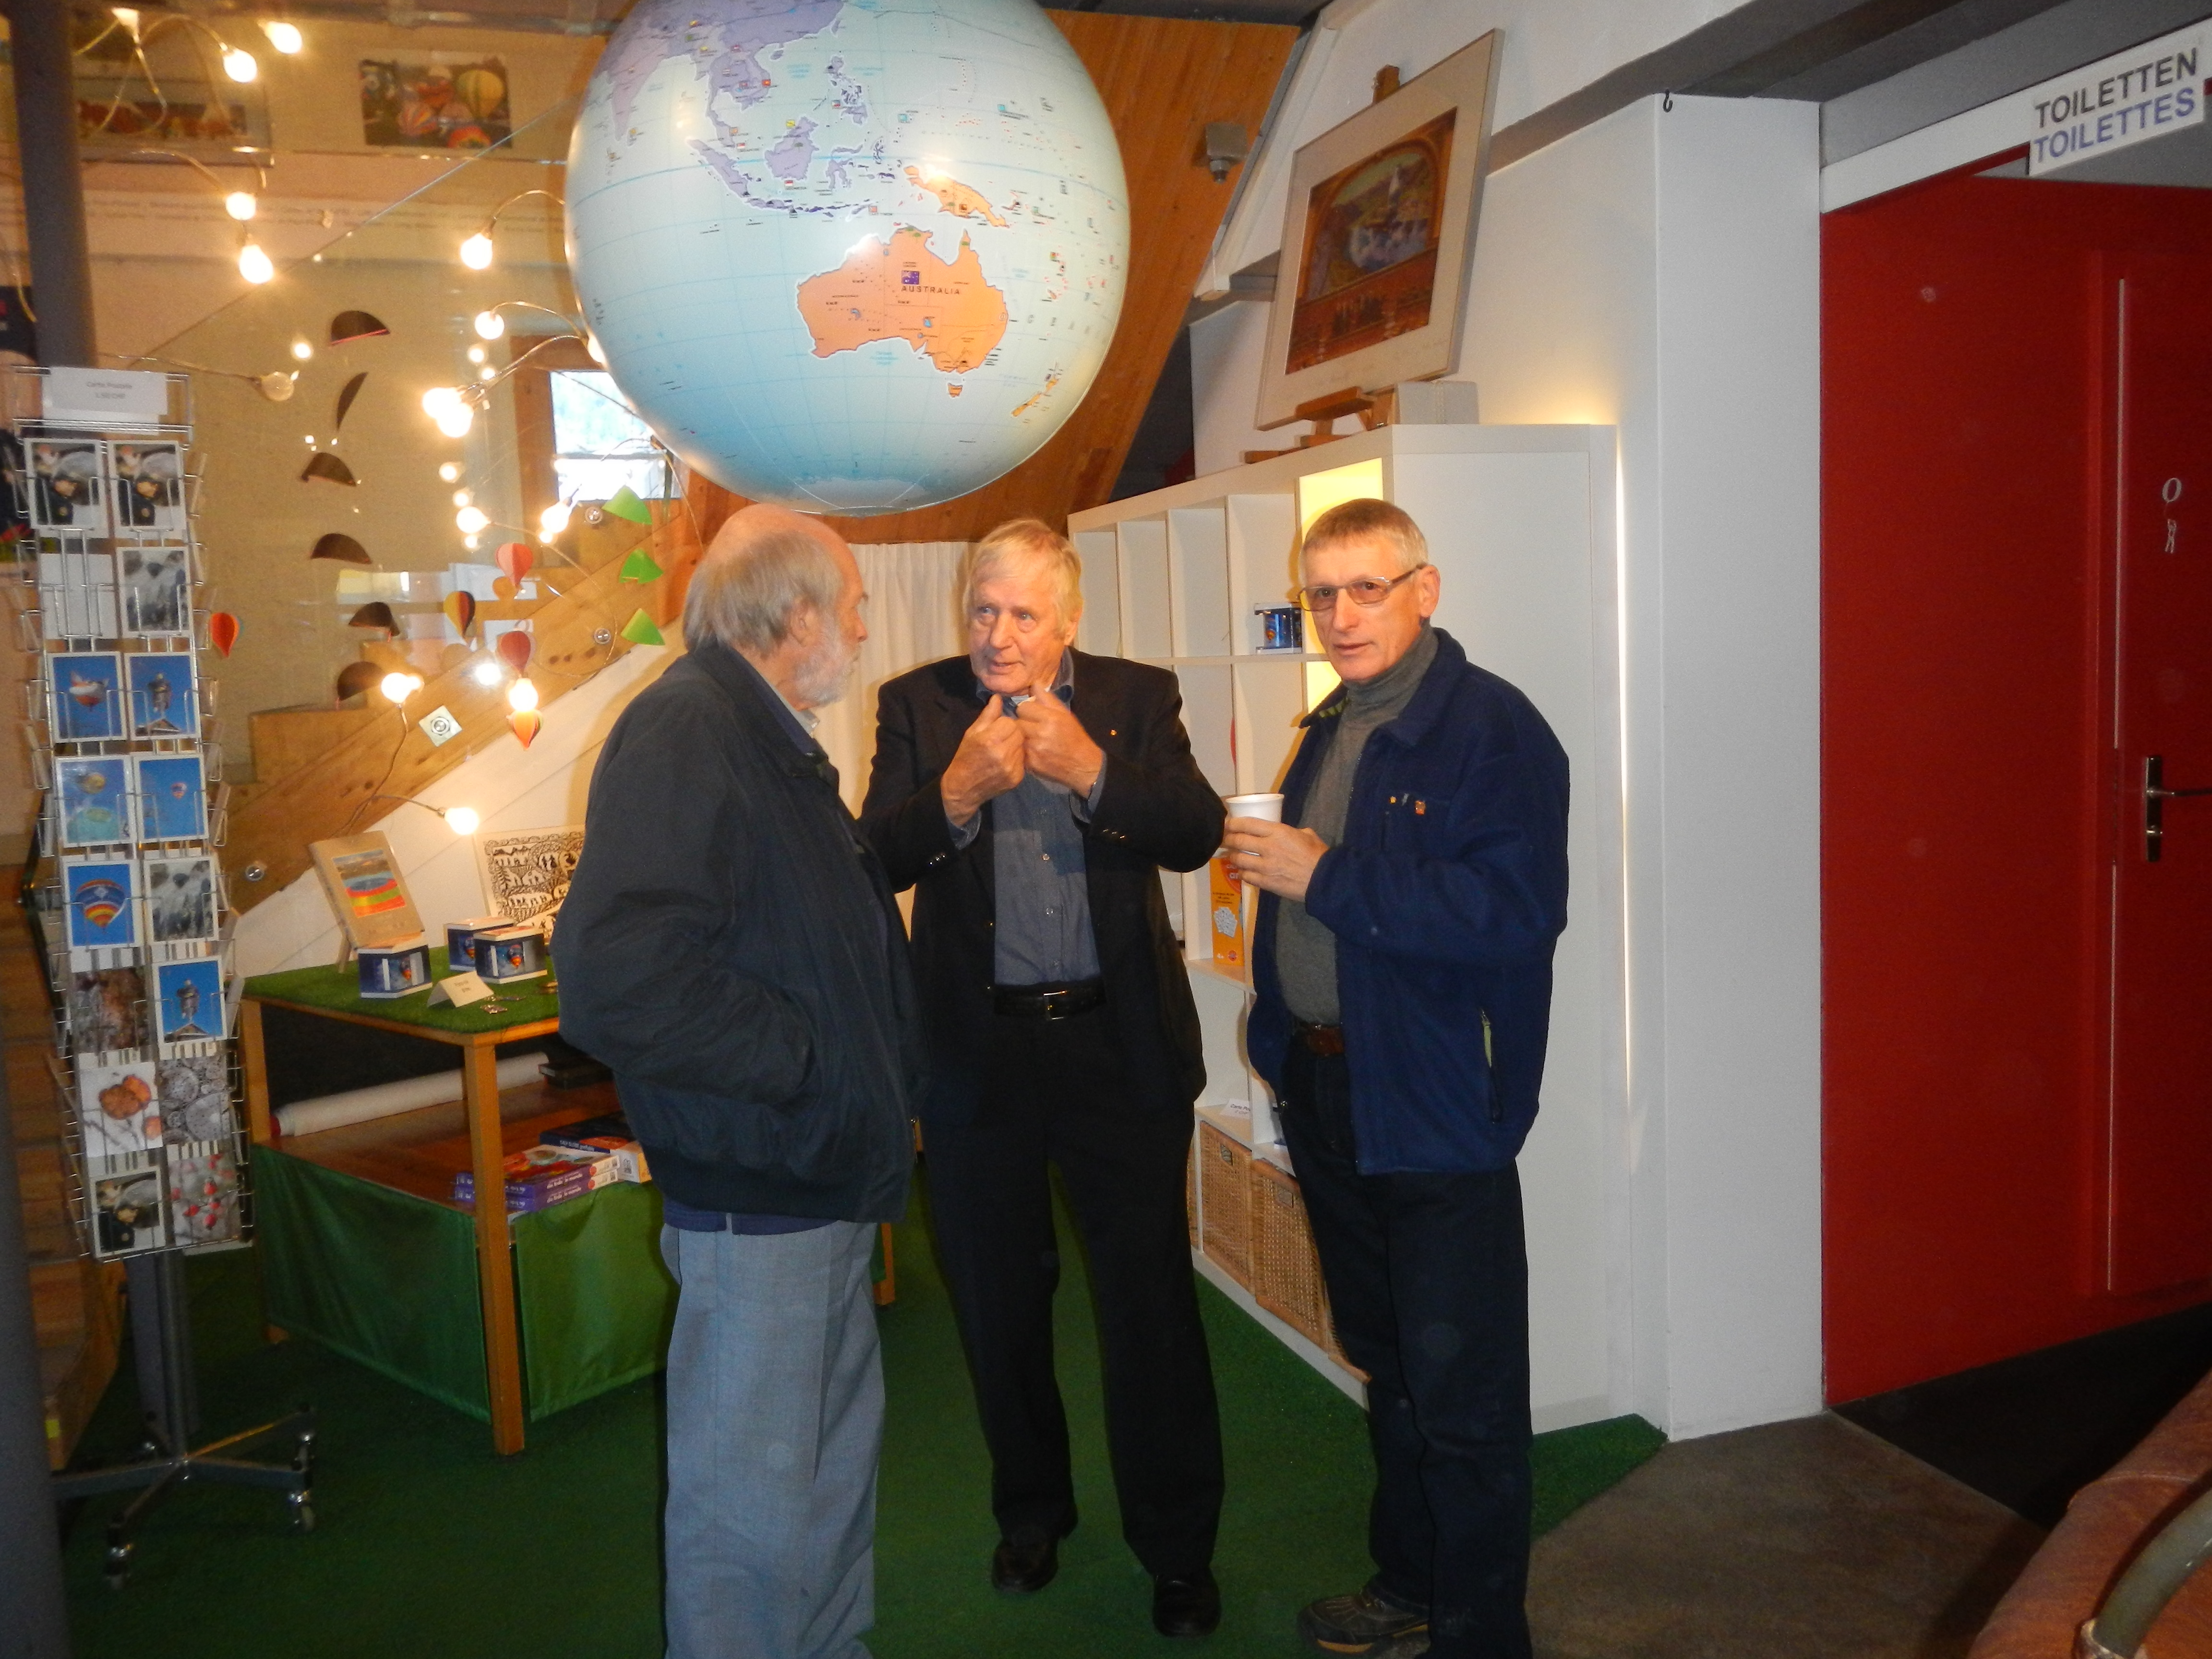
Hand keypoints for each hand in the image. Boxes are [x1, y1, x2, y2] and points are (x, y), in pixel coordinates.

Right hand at [941, 696, 1024, 825]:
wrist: (963, 788)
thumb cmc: (966, 756)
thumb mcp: (972, 732)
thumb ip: (988, 715)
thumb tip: (998, 697)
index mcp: (990, 739)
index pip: (1011, 722)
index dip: (1004, 724)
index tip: (997, 729)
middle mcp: (1003, 754)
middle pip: (1019, 734)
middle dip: (1012, 734)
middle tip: (1001, 739)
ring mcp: (1011, 768)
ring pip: (1023, 747)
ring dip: (1016, 746)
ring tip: (1003, 750)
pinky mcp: (1017, 778)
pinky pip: (1023, 761)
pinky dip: (1017, 759)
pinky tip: (1005, 762)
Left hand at [1015, 684, 1104, 796]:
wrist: (1082, 765)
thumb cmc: (1074, 736)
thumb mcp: (1065, 714)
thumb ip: (1047, 699)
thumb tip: (1034, 683)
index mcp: (1050, 718)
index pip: (1023, 707)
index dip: (1028, 710)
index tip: (1034, 715)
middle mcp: (1041, 733)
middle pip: (1017, 721)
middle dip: (1023, 723)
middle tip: (1032, 728)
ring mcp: (1034, 750)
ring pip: (1016, 736)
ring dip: (1022, 737)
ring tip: (1033, 739)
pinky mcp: (1031, 763)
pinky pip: (1019, 751)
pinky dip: (1024, 750)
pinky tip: (1034, 751)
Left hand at [1223, 819, 1326, 903]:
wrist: (1324, 880)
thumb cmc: (1318, 855)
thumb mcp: (1307, 834)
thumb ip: (1291, 831)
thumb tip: (1285, 833)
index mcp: (1278, 832)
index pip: (1248, 824)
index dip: (1233, 823)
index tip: (1227, 823)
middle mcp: (1268, 847)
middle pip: (1239, 841)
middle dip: (1228, 839)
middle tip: (1224, 840)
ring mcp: (1265, 866)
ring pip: (1239, 860)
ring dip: (1232, 857)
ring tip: (1231, 856)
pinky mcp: (1266, 882)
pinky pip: (1247, 877)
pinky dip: (1241, 874)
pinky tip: (1241, 872)